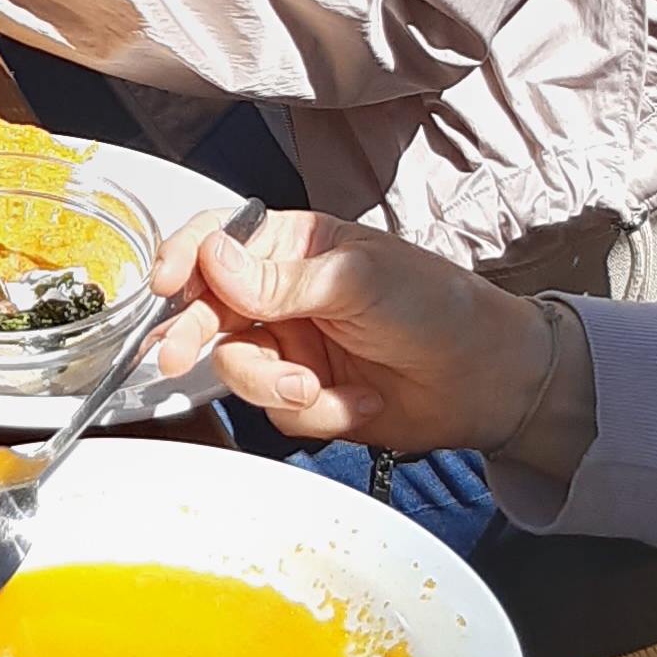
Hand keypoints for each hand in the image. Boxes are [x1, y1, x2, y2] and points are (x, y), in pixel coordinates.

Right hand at [140, 209, 588, 464]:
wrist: (490, 381)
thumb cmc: (437, 306)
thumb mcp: (359, 281)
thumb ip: (281, 280)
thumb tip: (213, 258)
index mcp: (293, 247)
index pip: (218, 242)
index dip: (184, 259)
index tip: (167, 284)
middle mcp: (281, 295)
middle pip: (208, 310)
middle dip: (195, 334)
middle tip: (178, 357)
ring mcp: (291, 347)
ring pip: (237, 368)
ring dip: (270, 384)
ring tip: (314, 389)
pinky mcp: (306, 397)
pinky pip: (275, 413)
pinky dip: (314, 414)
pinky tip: (357, 403)